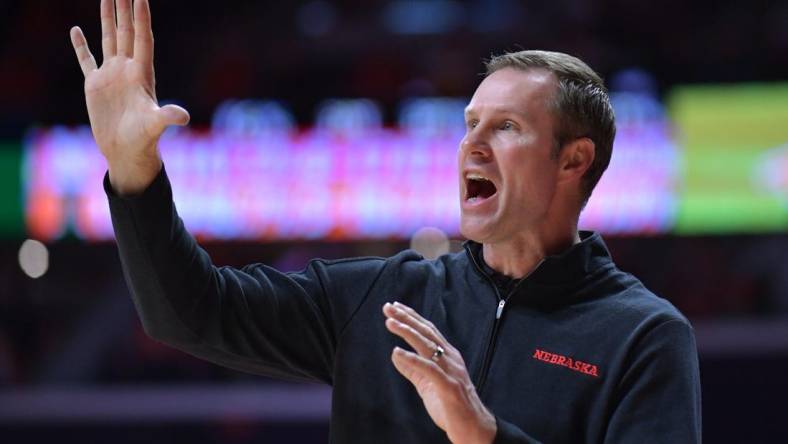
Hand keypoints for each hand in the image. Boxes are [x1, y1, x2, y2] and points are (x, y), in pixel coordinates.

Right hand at [70, 0, 189, 194]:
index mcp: (142, 74)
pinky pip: (86, 60)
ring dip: (108, 19)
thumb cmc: (144, 139)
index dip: (142, 18)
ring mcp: (111, 76)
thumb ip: (167, 118)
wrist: (128, 152)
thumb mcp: (155, 126)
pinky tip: (76, 29)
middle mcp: (127, 70)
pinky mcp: (95, 86)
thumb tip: (183, 117)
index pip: (142, 38)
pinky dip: (80, 46)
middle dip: (126, 9)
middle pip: (127, 32)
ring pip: (109, 40)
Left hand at [383, 302, 496, 443]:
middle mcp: (450, 359)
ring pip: (428, 346)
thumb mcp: (427, 385)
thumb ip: (413, 369)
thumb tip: (395, 353)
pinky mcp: (449, 387)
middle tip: (388, 307)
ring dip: (408, 332)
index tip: (394, 307)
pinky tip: (398, 352)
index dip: (411, 317)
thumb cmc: (452, 406)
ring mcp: (451, 372)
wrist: (474, 429)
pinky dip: (413, 359)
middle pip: (427, 333)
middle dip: (407, 318)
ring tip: (390, 323)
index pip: (428, 331)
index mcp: (447, 356)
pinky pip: (429, 370)